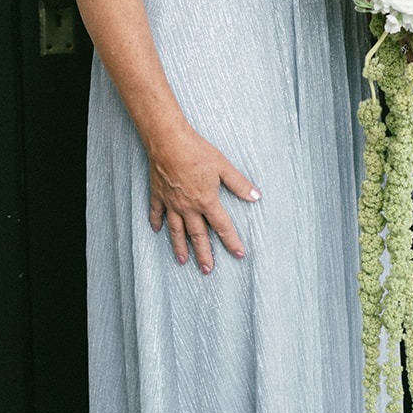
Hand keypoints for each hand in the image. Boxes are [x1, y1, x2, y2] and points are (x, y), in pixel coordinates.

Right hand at [146, 123, 260, 271]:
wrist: (168, 142)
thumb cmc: (197, 151)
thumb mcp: (223, 166)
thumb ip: (239, 183)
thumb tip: (256, 196)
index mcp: (207, 201)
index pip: (222, 227)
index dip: (232, 241)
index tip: (239, 254)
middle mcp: (188, 207)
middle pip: (198, 235)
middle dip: (204, 254)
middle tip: (207, 270)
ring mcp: (171, 203)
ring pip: (176, 231)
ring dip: (180, 247)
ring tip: (183, 261)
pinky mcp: (158, 195)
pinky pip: (157, 213)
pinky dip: (156, 223)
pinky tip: (157, 231)